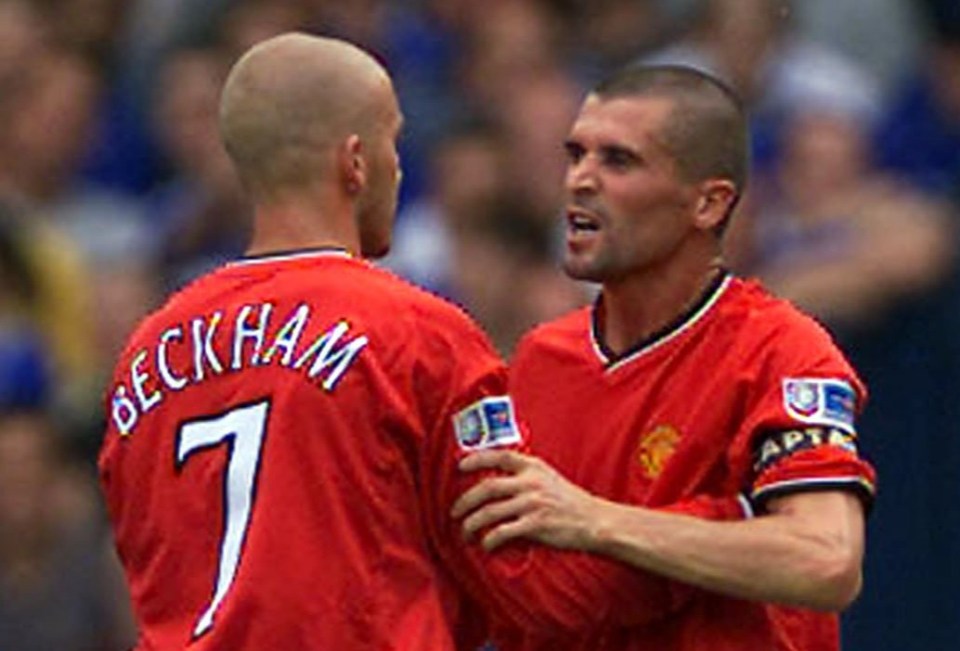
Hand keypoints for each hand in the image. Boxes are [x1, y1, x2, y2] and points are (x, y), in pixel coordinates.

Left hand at [451, 449, 606, 551]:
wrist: (595, 521)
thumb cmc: (571, 501)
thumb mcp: (549, 478)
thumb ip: (526, 475)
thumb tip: (497, 480)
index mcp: (533, 467)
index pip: (499, 456)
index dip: (476, 459)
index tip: (460, 466)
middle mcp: (531, 482)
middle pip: (486, 487)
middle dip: (465, 501)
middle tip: (455, 512)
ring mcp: (533, 503)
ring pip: (490, 512)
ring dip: (472, 524)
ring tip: (465, 532)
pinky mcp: (536, 524)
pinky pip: (503, 532)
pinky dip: (489, 540)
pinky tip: (486, 545)